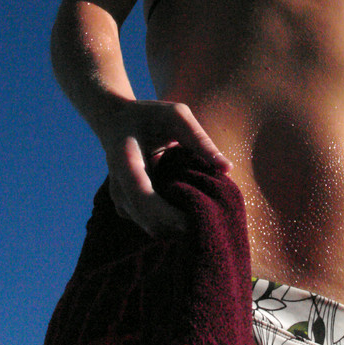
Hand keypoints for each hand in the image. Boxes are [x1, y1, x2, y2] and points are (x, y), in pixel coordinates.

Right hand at [101, 99, 231, 236]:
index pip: (143, 198)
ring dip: (180, 227)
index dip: (169, 216)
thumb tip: (227, 168)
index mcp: (125, 161)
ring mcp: (122, 202)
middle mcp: (119, 188)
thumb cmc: (150, 115)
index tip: (196, 222)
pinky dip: (175, 224)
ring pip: (155, 229)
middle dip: (182, 228)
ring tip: (206, 213)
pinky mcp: (130, 210)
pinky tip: (193, 210)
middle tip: (214, 221)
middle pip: (151, 223)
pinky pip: (154, 226)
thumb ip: (200, 139)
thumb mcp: (176, 115)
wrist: (116, 123)